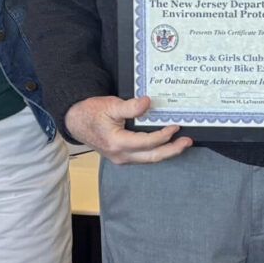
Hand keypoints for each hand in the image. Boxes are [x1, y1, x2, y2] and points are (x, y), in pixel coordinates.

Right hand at [65, 95, 192, 165]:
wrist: (76, 121)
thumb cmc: (91, 113)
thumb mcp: (110, 105)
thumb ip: (130, 106)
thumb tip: (147, 103)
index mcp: (117, 143)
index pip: (146, 143)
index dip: (163, 136)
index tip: (175, 126)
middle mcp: (120, 155)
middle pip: (152, 157)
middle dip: (172, 150)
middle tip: (187, 142)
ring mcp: (121, 158)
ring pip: (149, 159)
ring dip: (166, 152)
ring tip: (181, 144)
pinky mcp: (123, 157)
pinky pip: (143, 157)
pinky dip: (156, 151)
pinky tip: (165, 145)